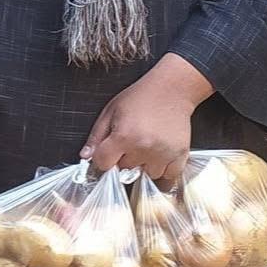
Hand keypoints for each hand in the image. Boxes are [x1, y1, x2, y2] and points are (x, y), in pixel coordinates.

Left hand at [80, 54, 213, 180]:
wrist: (172, 89)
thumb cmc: (140, 97)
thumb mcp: (111, 111)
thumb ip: (96, 136)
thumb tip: (86, 156)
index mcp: (124, 136)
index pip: (104, 164)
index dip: (103, 158)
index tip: (108, 152)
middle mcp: (144, 148)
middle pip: (124, 169)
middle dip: (124, 159)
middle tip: (131, 141)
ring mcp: (163, 154)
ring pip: (146, 175)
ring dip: (144, 166)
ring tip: (147, 146)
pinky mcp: (180, 155)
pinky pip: (168, 177)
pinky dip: (163, 171)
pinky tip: (160, 157)